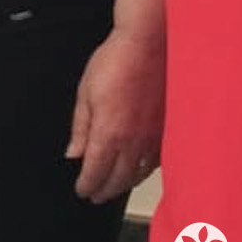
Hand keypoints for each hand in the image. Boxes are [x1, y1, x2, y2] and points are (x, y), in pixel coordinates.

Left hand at [67, 25, 164, 202]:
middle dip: (105, 190)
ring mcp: (154, 138)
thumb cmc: (115, 62)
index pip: (96, 171)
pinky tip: (140, 170)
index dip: (87, 185)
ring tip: (115, 187)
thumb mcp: (85, 92)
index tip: (81, 190)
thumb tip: (73, 153)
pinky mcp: (168, 130)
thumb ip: (80, 127)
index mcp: (108, 133)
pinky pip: (157, 161)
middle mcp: (133, 142)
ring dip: (125, 184)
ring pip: (139, 173)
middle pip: (118, 178)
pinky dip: (145, 171)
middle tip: (95, 195)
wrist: (149, 46)